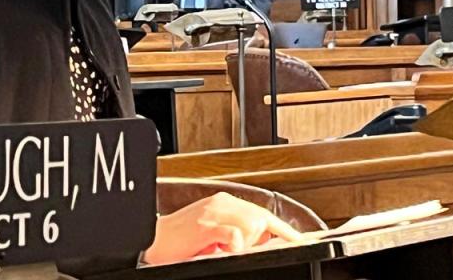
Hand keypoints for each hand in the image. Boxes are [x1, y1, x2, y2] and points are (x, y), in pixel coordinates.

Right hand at [141, 192, 303, 264]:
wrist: (150, 244)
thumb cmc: (178, 243)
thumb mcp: (213, 236)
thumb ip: (236, 232)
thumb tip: (262, 240)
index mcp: (223, 203)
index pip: (263, 214)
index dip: (284, 230)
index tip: (302, 241)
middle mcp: (220, 203)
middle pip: (261, 218)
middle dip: (259, 238)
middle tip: (236, 249)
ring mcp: (213, 212)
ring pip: (253, 225)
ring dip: (245, 244)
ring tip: (222, 249)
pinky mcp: (205, 225)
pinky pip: (235, 234)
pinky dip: (235, 245)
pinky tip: (222, 249)